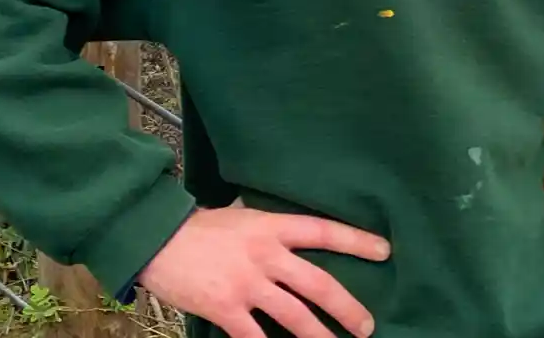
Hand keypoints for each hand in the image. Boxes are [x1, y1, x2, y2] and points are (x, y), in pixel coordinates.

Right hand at [137, 204, 390, 337]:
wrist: (159, 238)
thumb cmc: (202, 227)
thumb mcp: (243, 219)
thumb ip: (270, 233)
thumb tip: (294, 244)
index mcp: (272, 226)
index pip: (322, 230)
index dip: (355, 241)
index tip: (384, 250)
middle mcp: (266, 254)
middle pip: (317, 283)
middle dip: (346, 307)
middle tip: (367, 325)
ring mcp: (247, 284)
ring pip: (295, 316)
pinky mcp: (226, 309)